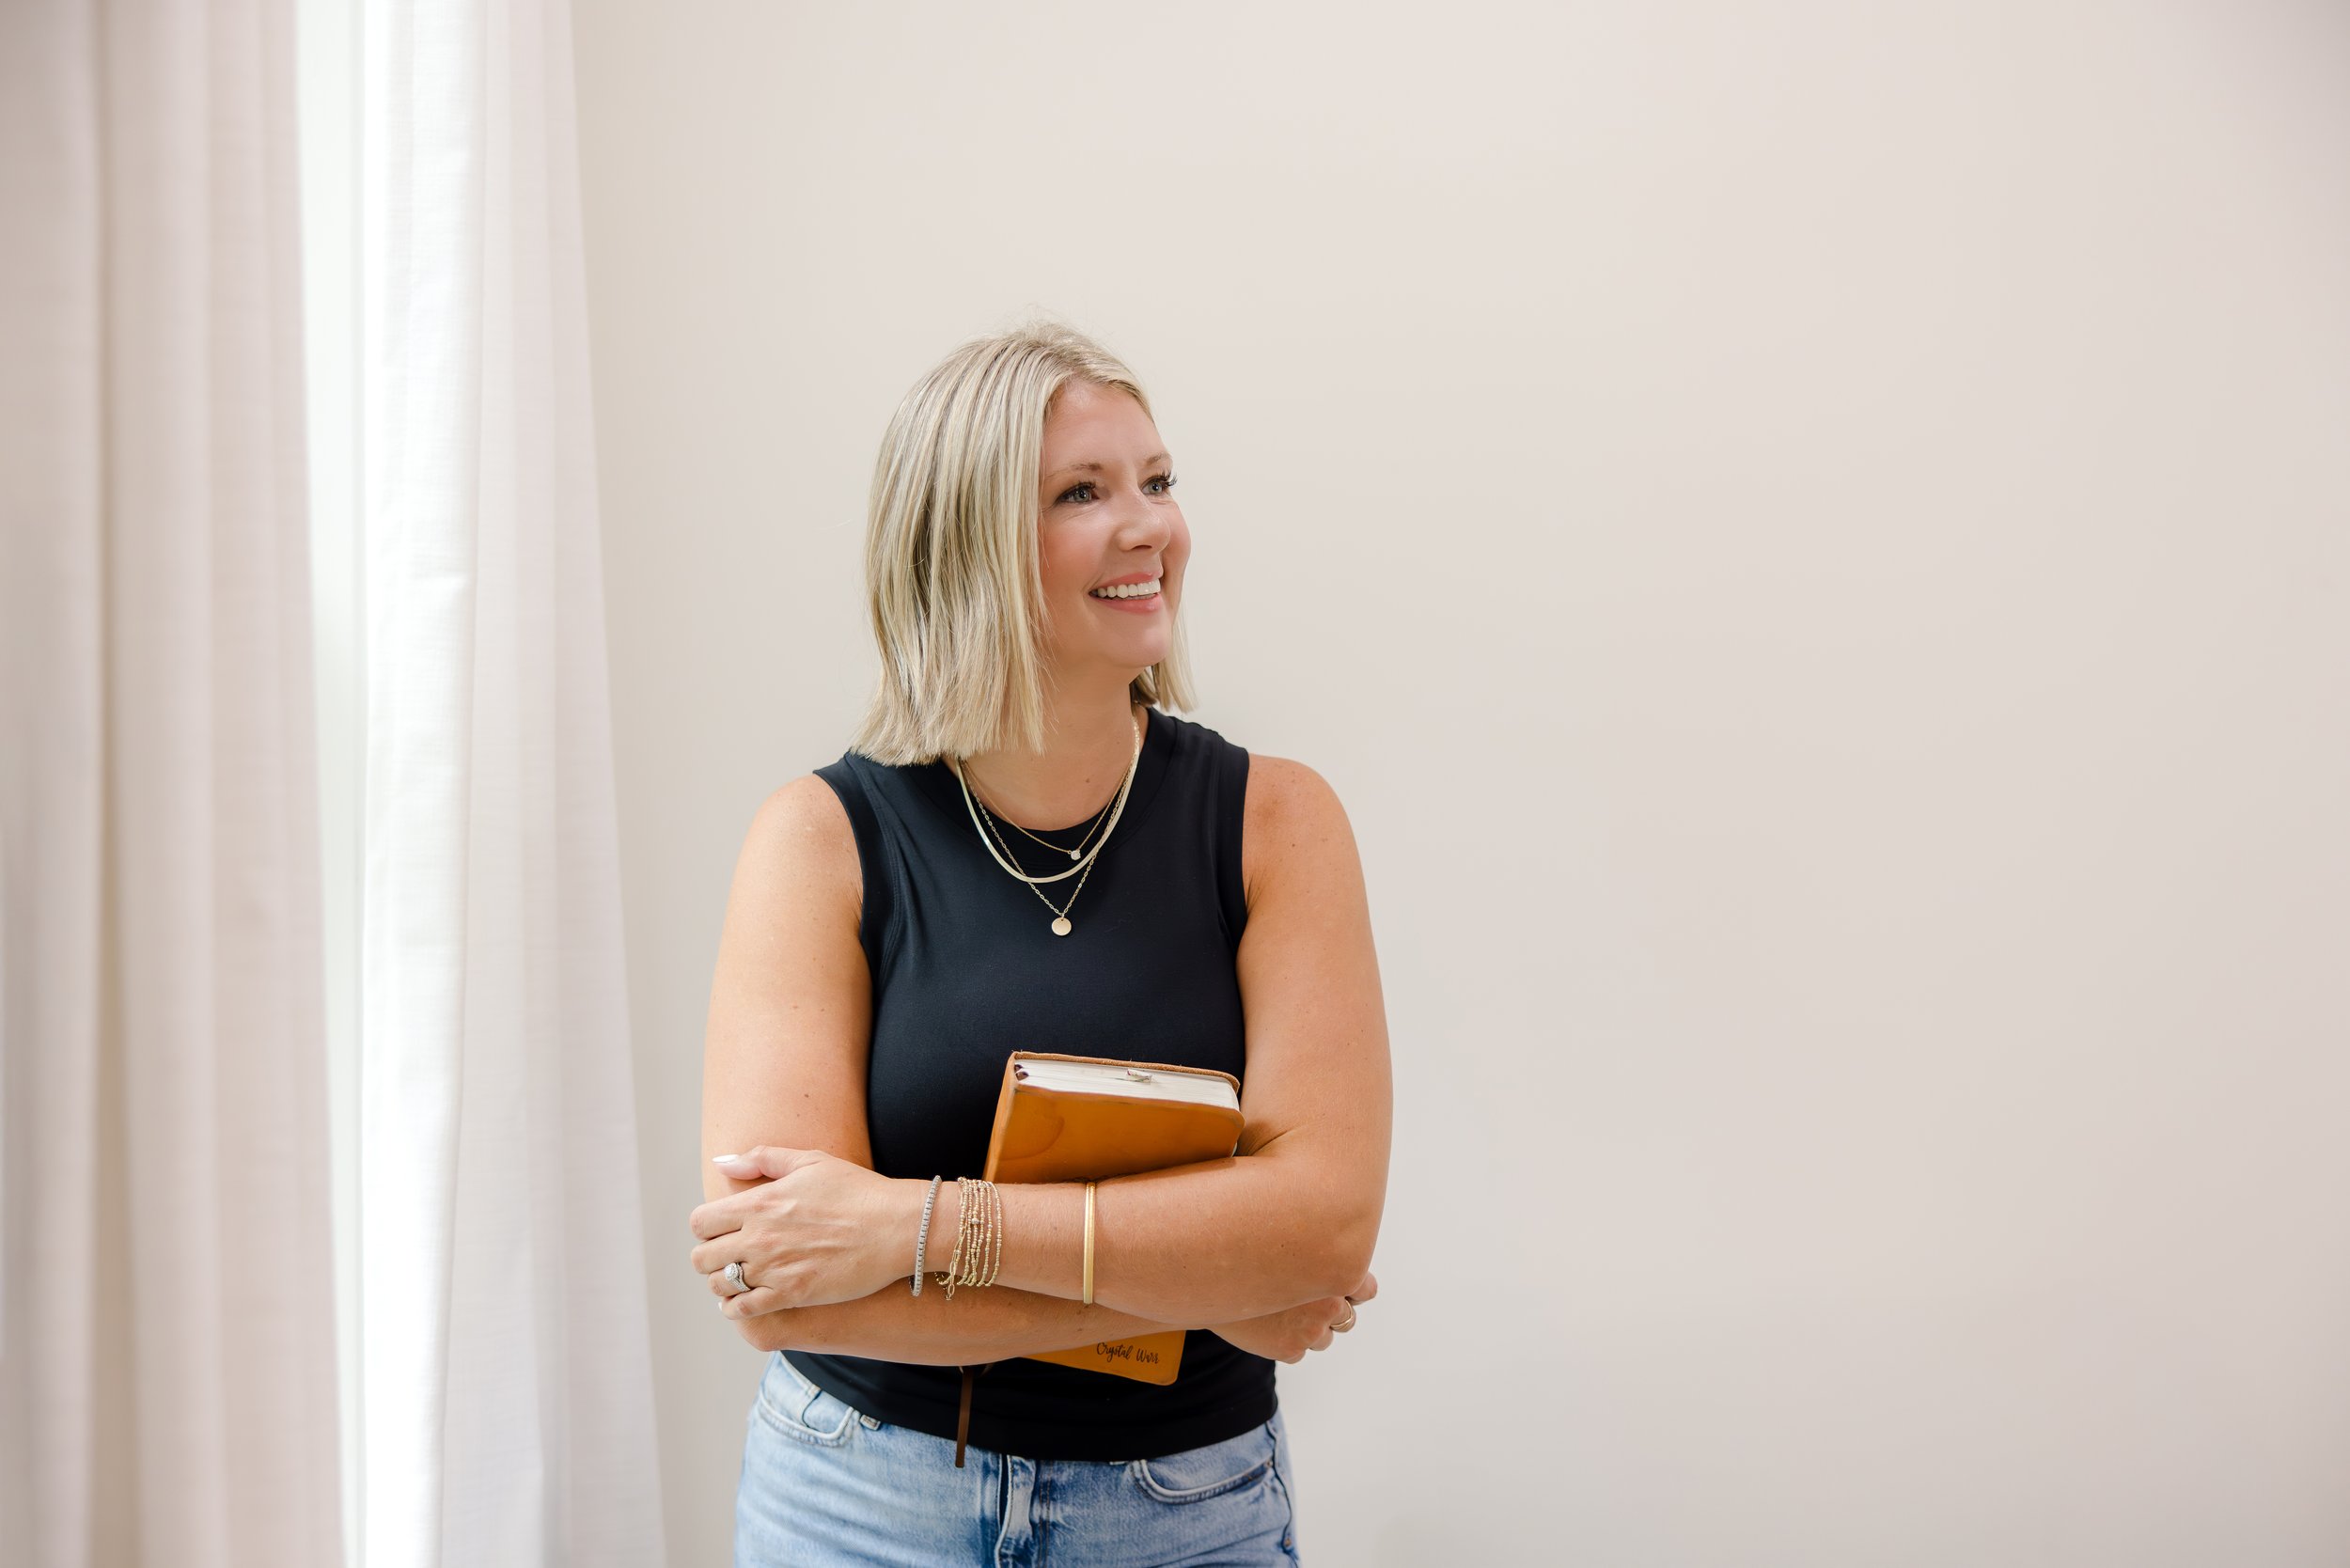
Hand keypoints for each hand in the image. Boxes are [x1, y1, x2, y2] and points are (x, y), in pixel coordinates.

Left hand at [689, 1146, 907, 1317]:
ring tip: (740, 1279)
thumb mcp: (811, 1161)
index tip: (722, 1230)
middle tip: (730, 1256)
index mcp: (759, 1203)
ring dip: (724, 1283)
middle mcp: (759, 1237)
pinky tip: (747, 1300)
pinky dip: (736, 1308)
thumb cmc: (858, 1191)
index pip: (700, 1223)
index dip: (706, 1228)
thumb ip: (762, 1158)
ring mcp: (773, 1269)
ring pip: (719, 1285)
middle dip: (710, 1257)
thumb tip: (723, 1163)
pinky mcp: (791, 1294)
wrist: (896, 1227)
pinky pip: (743, 1309)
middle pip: (701, 1258)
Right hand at [1205, 1269, 1375, 1363]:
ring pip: (1324, 1338)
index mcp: (1333, 1273)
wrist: (1205, 1277)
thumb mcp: (1291, 1247)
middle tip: (1302, 1299)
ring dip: (1309, 1328)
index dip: (1352, 1288)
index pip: (1366, 1289)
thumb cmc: (1247, 1253)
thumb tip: (1347, 1275)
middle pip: (1347, 1318)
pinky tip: (1264, 1322)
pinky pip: (1298, 1351)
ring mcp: (1309, 1331)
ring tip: (1277, 1309)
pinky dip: (1285, 1342)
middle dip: (1330, 1311)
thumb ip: (1320, 1260)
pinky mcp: (1289, 1351)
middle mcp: (1327, 1304)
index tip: (1337, 1285)